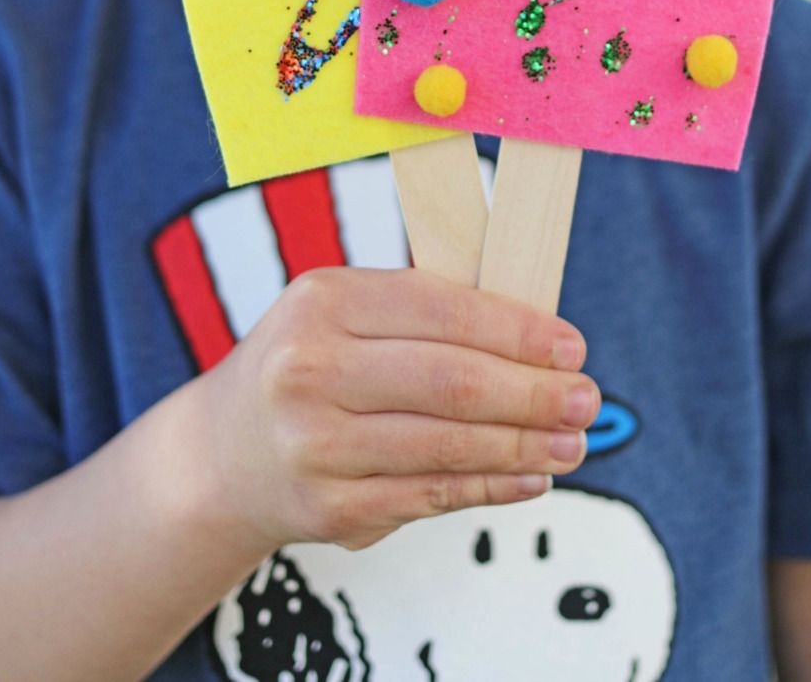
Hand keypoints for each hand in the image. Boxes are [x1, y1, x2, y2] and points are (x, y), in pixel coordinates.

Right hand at [196, 267, 598, 551]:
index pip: (442, 310)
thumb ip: (427, 314)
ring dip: (526, 445)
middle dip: (534, 392)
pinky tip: (531, 476)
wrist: (224, 455)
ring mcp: (316, 445)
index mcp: (323, 302)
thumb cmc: (309, 366)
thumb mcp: (344, 313)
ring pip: (449, 446)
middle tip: (587, 398)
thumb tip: (540, 337)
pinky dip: (492, 487)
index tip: (571, 345)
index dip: (518, 330)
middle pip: (452, 382)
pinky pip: (432, 495)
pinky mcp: (330, 509)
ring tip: (573, 440)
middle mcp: (310, 370)